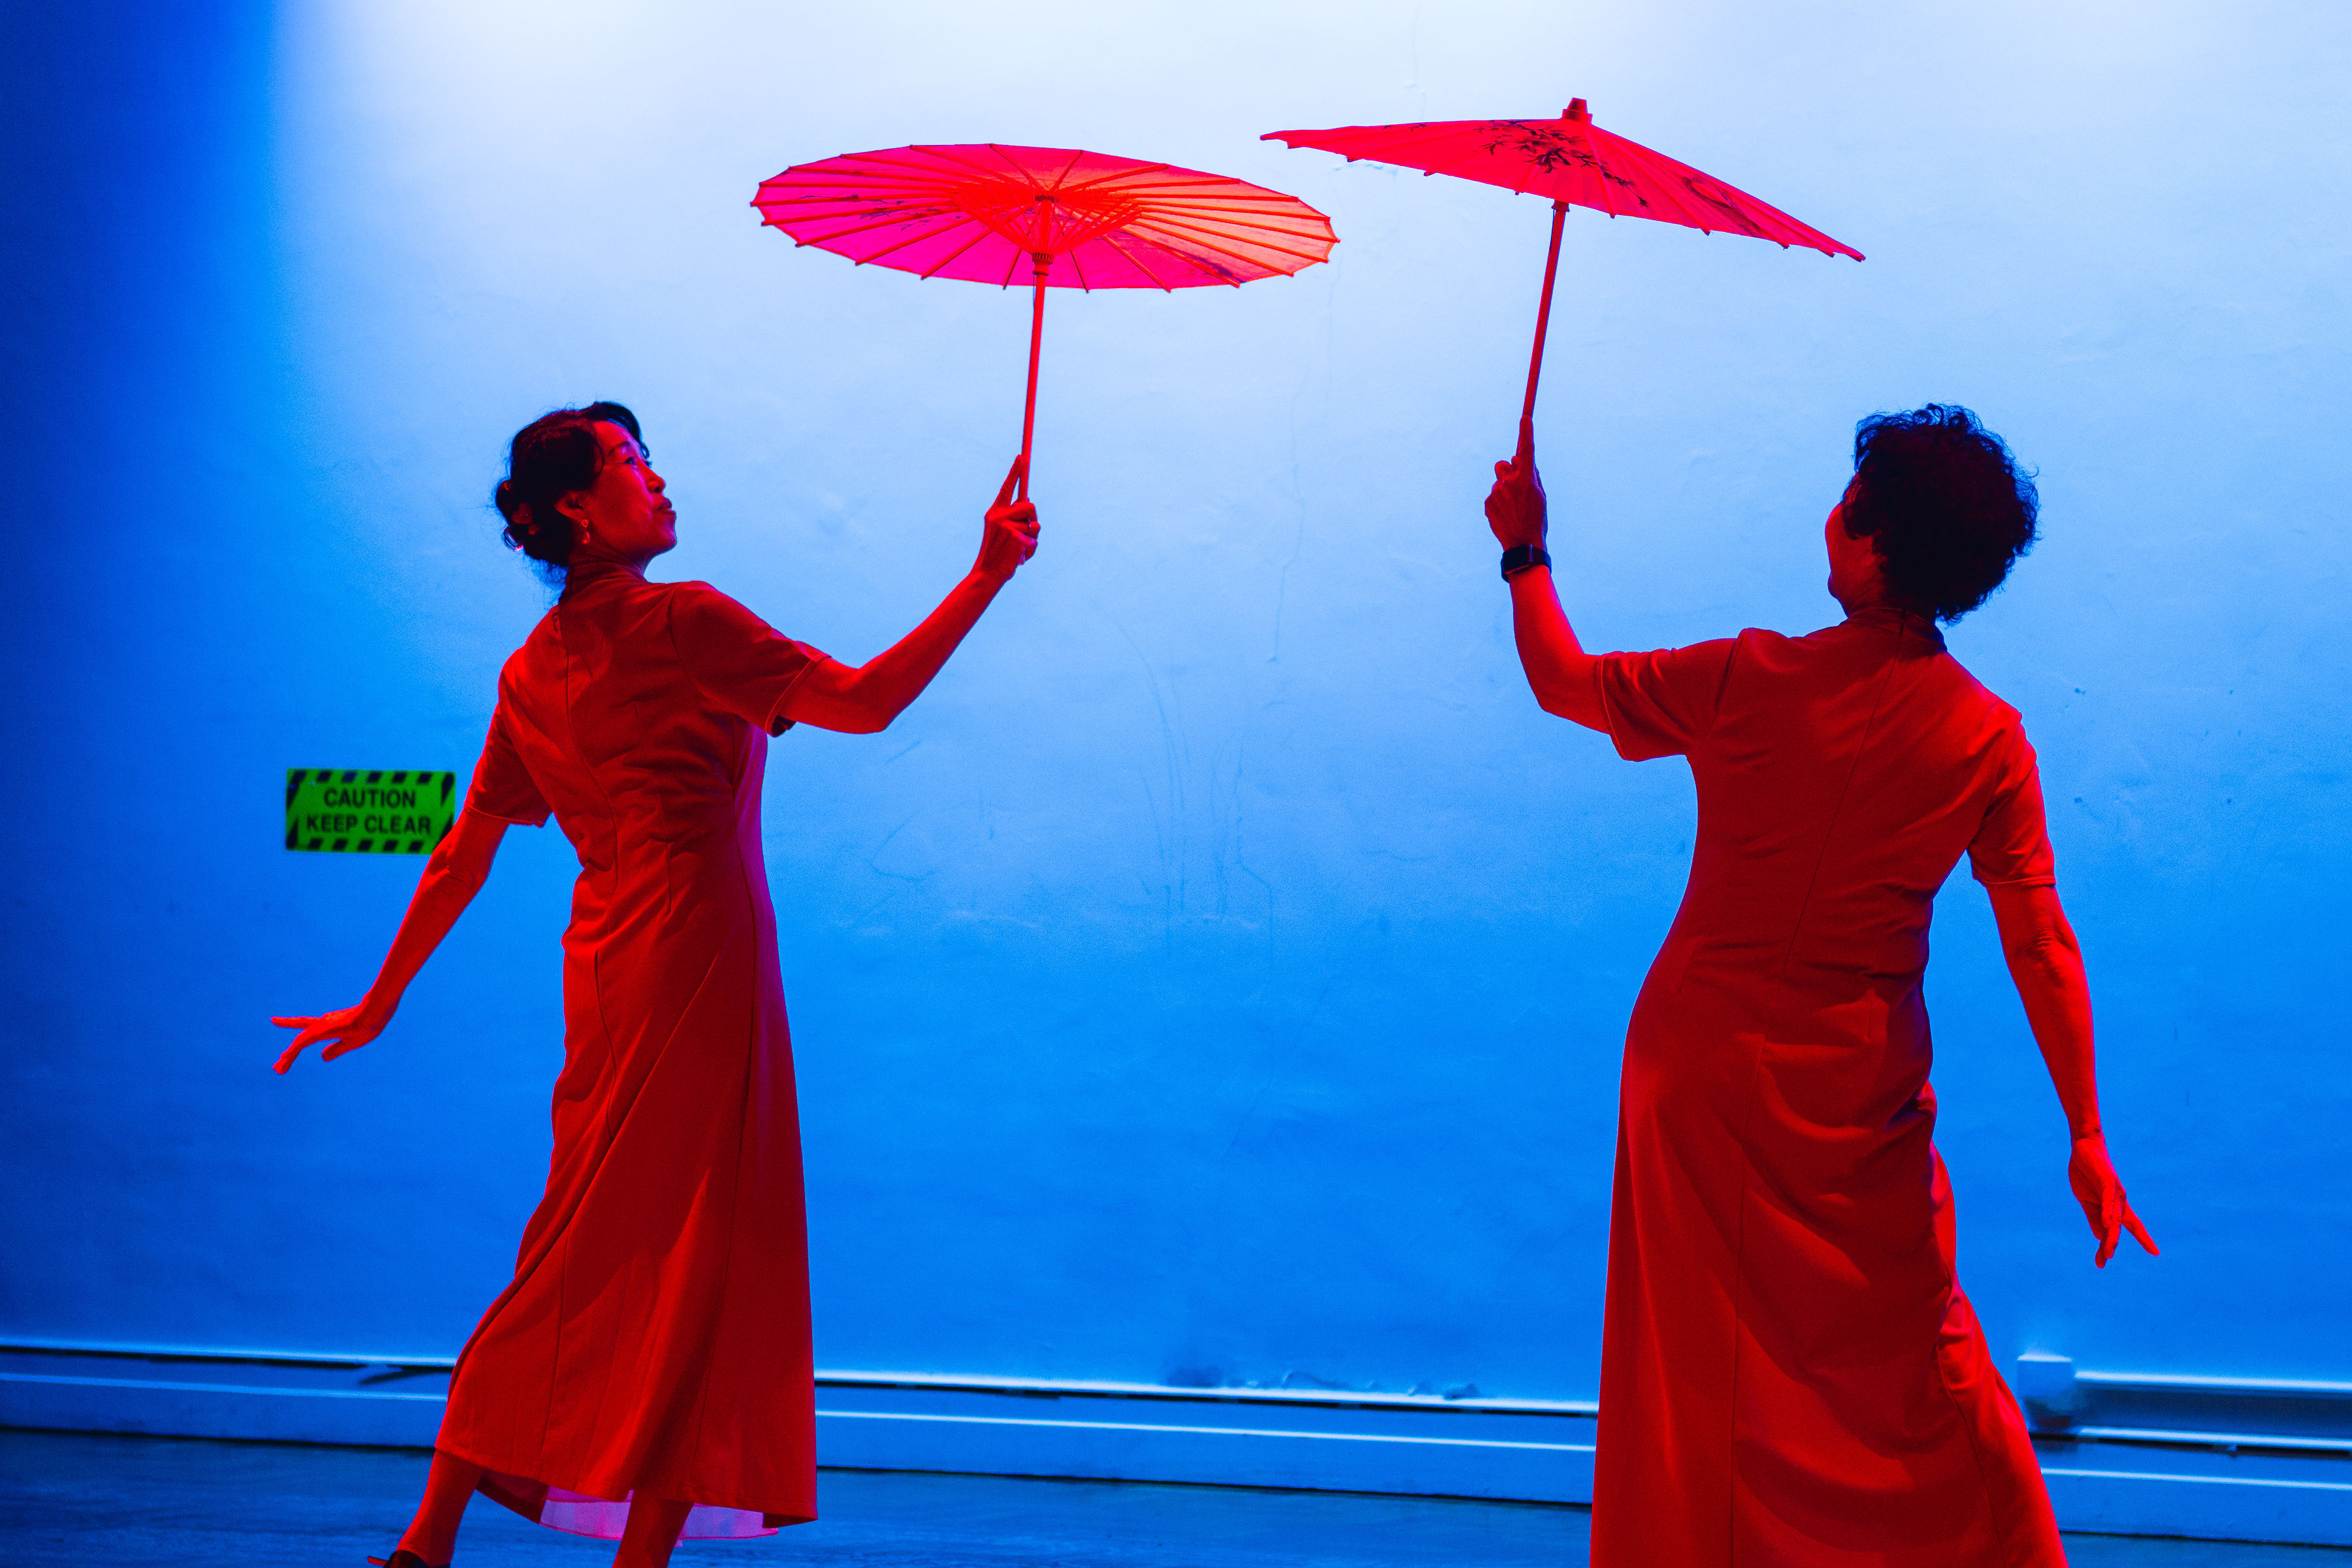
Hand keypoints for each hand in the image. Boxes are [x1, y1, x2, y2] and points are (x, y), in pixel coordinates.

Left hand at [271, 999, 391, 1072]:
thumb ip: (336, 1050)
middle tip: (278, 1065)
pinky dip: (291, 1051)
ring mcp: (319, 1027)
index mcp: (330, 1027)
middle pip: (300, 1040)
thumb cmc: (368, 1026)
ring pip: (298, 1044)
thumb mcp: (350, 1044)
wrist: (374, 1014)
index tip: (287, 1053)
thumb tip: (322, 1058)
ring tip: (278, 1068)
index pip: (309, 1035)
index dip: (298, 1044)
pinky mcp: (319, 1031)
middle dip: (289, 1053)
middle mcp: (321, 1025)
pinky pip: (300, 1043)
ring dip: (288, 1057)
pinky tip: (284, 1058)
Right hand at [976, 456, 1038, 580]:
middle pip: (1029, 505)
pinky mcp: (1017, 539)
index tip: (1021, 457)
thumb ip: (1013, 518)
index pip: (1006, 488)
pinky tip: (1019, 557)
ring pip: (1034, 525)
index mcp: (994, 512)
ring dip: (1032, 538)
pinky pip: (1034, 541)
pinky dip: (1031, 551)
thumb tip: (1028, 503)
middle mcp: (999, 516)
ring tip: (1018, 549)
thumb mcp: (1002, 531)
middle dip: (1033, 517)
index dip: (1014, 472)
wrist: (987, 574)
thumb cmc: (998, 553)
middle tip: (1026, 530)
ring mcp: (1007, 527)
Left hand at [1486, 417, 1547, 550]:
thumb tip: (1518, 459)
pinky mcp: (1487, 502)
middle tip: (1517, 487)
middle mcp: (1509, 482)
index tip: (1525, 418)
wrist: (1523, 545)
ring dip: (1504, 491)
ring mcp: (1496, 492)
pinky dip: (1498, 503)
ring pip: (1498, 483)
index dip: (1525, 433)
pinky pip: (1493, 496)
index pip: (1526, 450)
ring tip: (1513, 509)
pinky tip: (1506, 516)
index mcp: (1526, 479)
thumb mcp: (1540, 496)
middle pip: (1503, 465)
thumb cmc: (1537, 519)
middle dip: (1508, 471)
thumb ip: (1531, 475)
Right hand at [2069, 1132, 2158, 1266]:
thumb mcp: (2087, 1201)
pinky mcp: (2106, 1181)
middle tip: (2106, 1260)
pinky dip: (2108, 1213)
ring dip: (2111, 1236)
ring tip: (2108, 1252)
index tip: (2155, 1253)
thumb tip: (2101, 1237)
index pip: (2132, 1225)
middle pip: (2121, 1226)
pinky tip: (2107, 1224)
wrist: (2084, 1147)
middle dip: (2114, 1244)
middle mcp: (2120, 1200)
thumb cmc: (2088, 1173)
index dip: (2143, 1238)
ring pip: (2115, 1218)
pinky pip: (2108, 1200)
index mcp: (2116, 1205)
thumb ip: (2094, 1218)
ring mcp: (2114, 1191)